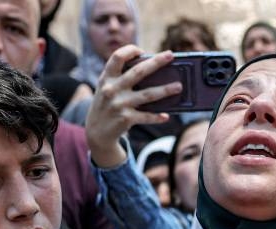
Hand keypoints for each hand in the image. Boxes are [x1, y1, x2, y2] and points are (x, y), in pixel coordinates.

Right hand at [85, 46, 182, 167]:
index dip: (130, 50)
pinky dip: (157, 117)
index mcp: (107, 78)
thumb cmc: (107, 105)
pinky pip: (146, 116)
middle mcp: (112, 89)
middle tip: (170, 55)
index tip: (142, 51)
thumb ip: (120, 77)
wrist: (96, 132)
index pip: (117, 57)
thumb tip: (151, 69)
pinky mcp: (126, 119)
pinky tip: (166, 116)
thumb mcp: (106, 88)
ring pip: (148, 94)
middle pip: (138, 72)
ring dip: (165, 90)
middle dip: (156, 62)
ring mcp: (120, 104)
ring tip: (179, 86)